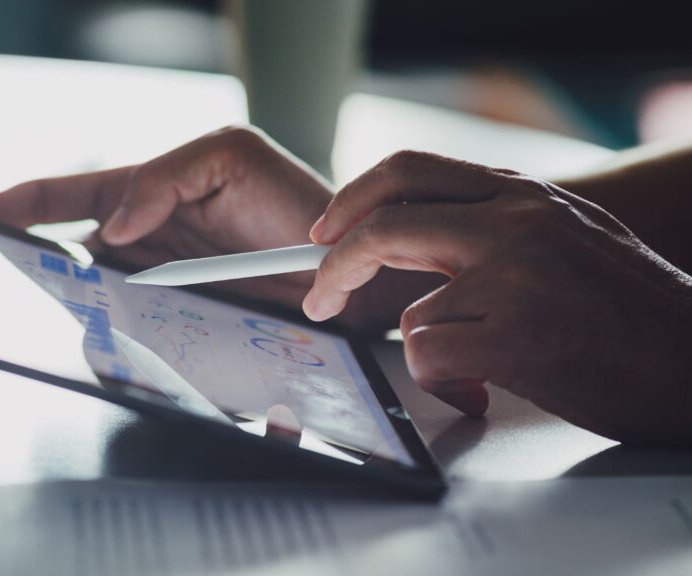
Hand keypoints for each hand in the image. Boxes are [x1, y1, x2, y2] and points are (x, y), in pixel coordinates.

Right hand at [0, 126, 440, 330]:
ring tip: (52, 321)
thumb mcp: (228, 156)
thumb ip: (163, 178)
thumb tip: (113, 230)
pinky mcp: (181, 334)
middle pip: (65, 261)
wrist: (349, 269)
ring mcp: (159, 293)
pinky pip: (137, 346)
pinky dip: (118, 352)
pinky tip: (111, 355)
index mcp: (142, 199)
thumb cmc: (291, 201)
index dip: (4, 206)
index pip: (60, 199)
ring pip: (94, 308)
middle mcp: (142, 248)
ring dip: (71, 316)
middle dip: (23, 270)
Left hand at [303, 151, 691, 444]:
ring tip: (474, 367)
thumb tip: (407, 236)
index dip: (353, 200)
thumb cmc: (628, 307)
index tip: (327, 231)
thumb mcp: (562, 234)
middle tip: (321, 297)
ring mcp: (515, 275)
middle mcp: (514, 222)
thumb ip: (490, 225)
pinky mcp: (516, 334)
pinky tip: (483, 387)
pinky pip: (428, 356)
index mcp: (521, 194)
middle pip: (382, 226)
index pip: (409, 170)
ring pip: (409, 311)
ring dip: (430, 350)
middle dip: (336, 266)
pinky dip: (444, 383)